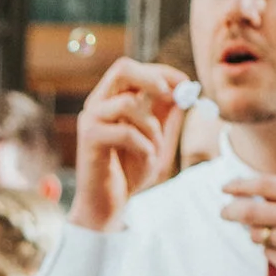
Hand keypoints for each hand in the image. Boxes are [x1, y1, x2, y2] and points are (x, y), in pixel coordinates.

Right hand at [72, 58, 186, 232]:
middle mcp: (98, 105)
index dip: (162, 72)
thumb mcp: (157, 141)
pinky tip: (145, 160)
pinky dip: (144, 146)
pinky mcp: (90, 139)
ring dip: (151, 126)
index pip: (134, 70)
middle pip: (122, 69)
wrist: (107, 206)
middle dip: (152, 77)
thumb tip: (182, 91)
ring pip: (128, 104)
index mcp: (111, 101)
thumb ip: (167, 117)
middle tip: (171, 94)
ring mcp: (91, 120)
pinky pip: (126, 132)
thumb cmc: (129, 174)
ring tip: (153, 149)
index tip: (185, 84)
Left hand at [218, 175, 275, 275]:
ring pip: (257, 235)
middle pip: (249, 211)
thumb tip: (257, 195)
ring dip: (259, 234)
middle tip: (223, 212)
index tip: (226, 188)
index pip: (263, 185)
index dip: (239, 186)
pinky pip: (269, 254)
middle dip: (230, 211)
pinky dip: (274, 251)